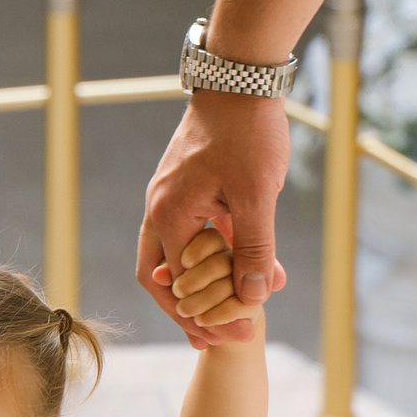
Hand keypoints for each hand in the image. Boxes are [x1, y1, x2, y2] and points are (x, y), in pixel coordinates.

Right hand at [138, 93, 289, 347]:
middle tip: (211, 339)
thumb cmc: (249, 132)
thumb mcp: (257, 196)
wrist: (240, 77)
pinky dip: (204, 258)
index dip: (200, 317)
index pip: (175, 285)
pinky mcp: (183, 185)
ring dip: (197, 286)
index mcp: (169, 216)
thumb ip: (255, 249)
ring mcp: (168, 195)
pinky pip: (186, 232)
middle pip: (160, 277)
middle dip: (186, 311)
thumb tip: (254, 297)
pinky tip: (229, 270)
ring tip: (221, 311)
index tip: (229, 337)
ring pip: (173, 256)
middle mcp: (159, 208)